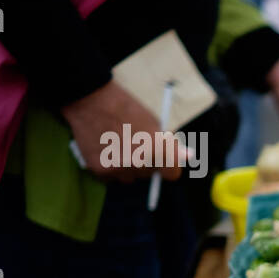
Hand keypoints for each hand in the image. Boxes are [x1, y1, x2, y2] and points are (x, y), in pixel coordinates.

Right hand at [61, 81, 185, 183]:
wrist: (91, 100)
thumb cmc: (126, 108)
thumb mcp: (154, 122)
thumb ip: (169, 144)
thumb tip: (188, 157)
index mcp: (158, 150)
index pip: (172, 174)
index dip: (169, 166)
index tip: (165, 161)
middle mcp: (140, 163)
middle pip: (149, 174)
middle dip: (146, 163)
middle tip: (135, 144)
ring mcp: (119, 169)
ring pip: (130, 178)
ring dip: (128, 168)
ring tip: (119, 146)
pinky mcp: (100, 171)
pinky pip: (112, 177)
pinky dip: (110, 167)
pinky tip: (106, 149)